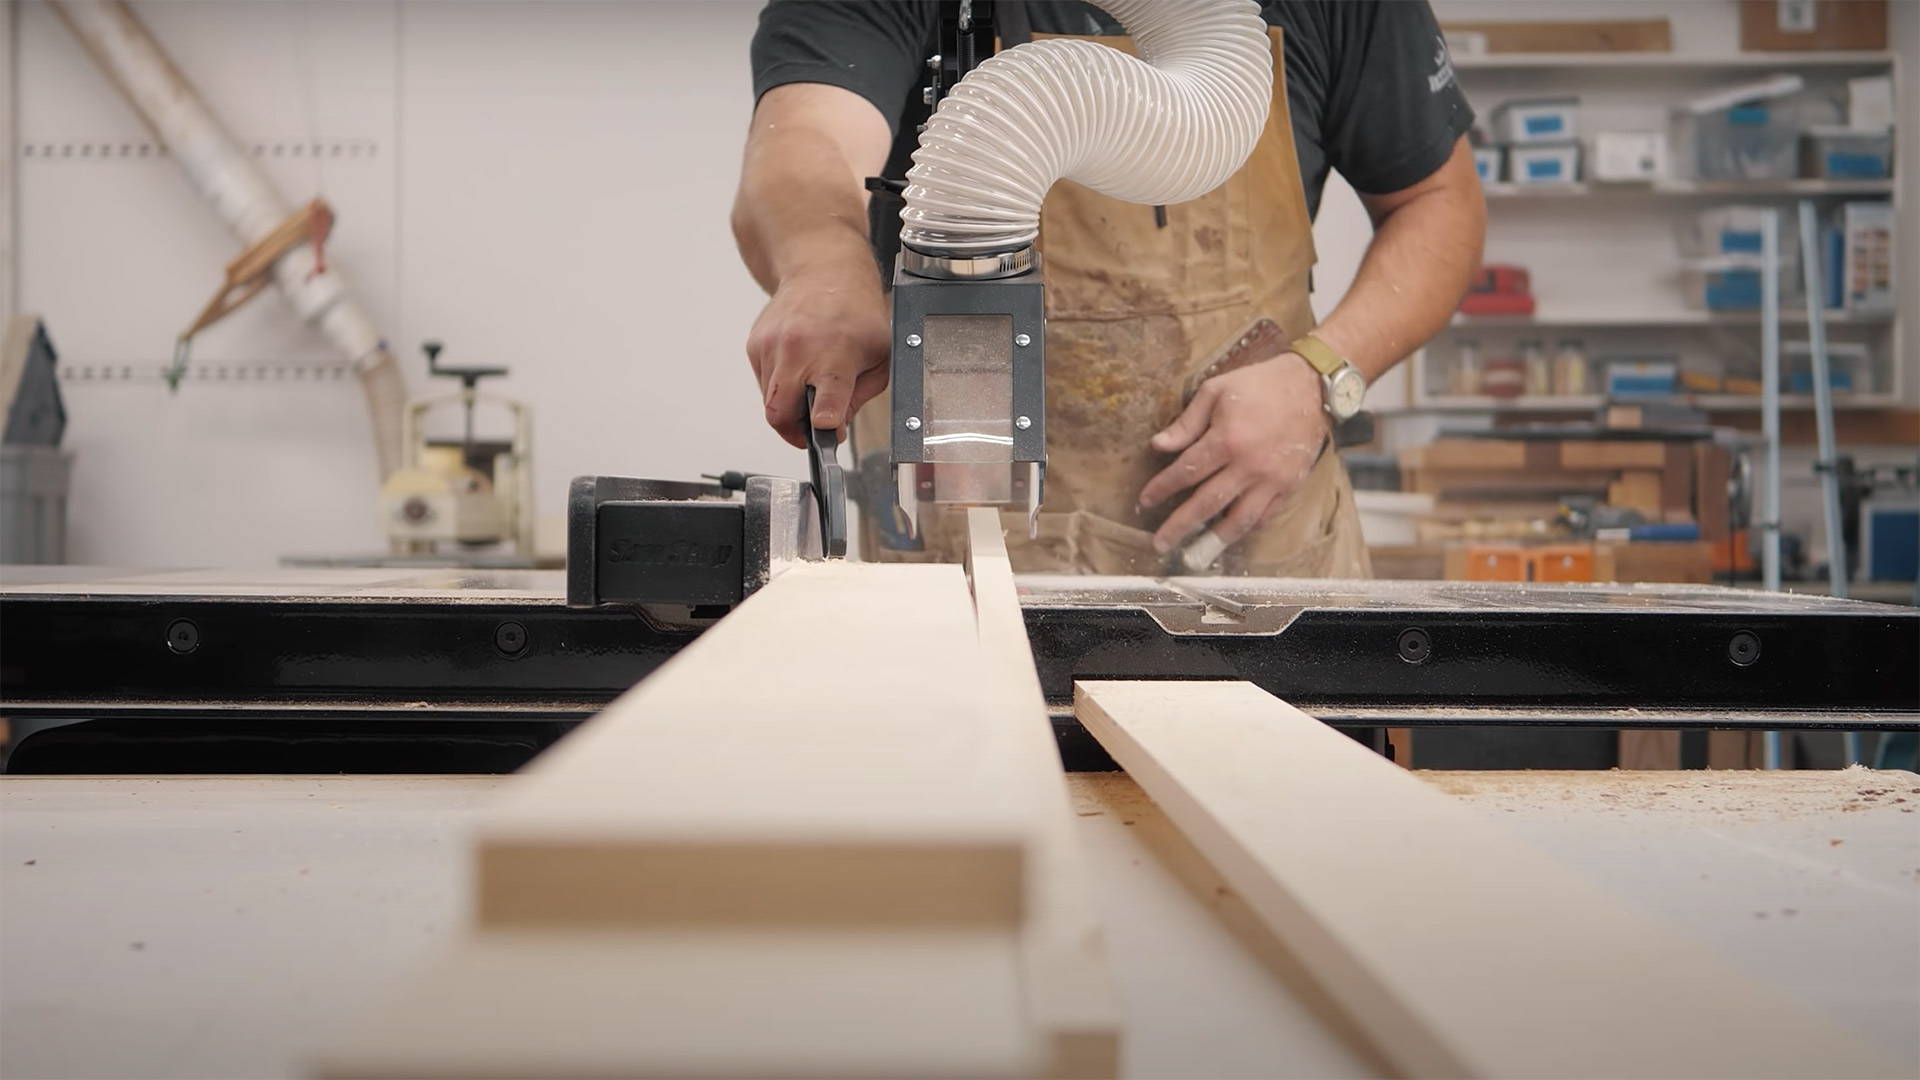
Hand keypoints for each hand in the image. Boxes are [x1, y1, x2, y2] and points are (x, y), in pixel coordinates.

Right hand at [745, 261, 889, 447]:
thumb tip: (834, 428)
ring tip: (809, 385)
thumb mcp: (879, 357)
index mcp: (836, 355)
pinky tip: (797, 364)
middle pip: (779, 413)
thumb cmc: (856, 313)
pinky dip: (779, 384)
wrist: (822, 270)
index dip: (821, 424)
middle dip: (794, 432)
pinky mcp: (755, 344)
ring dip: (788, 405)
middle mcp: (798, 350)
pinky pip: (763, 381)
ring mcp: (771, 346)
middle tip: (810, 431)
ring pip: (769, 401)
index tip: (823, 432)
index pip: (823, 399)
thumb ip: (859, 398)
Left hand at [1137, 355, 1329, 554]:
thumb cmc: (1258, 385)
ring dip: (1213, 539)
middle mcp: (1248, 466)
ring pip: (1238, 519)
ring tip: (1195, 552)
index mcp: (1226, 440)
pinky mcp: (1290, 485)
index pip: (1185, 472)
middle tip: (1160, 543)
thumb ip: (1186, 423)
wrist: (1311, 386)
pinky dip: (1247, 527)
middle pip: (1206, 504)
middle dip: (1179, 526)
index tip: (1145, 501)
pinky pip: (1265, 516)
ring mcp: (1272, 480)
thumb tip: (1158, 445)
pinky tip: (1230, 532)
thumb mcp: (1216, 391)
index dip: (1162, 488)